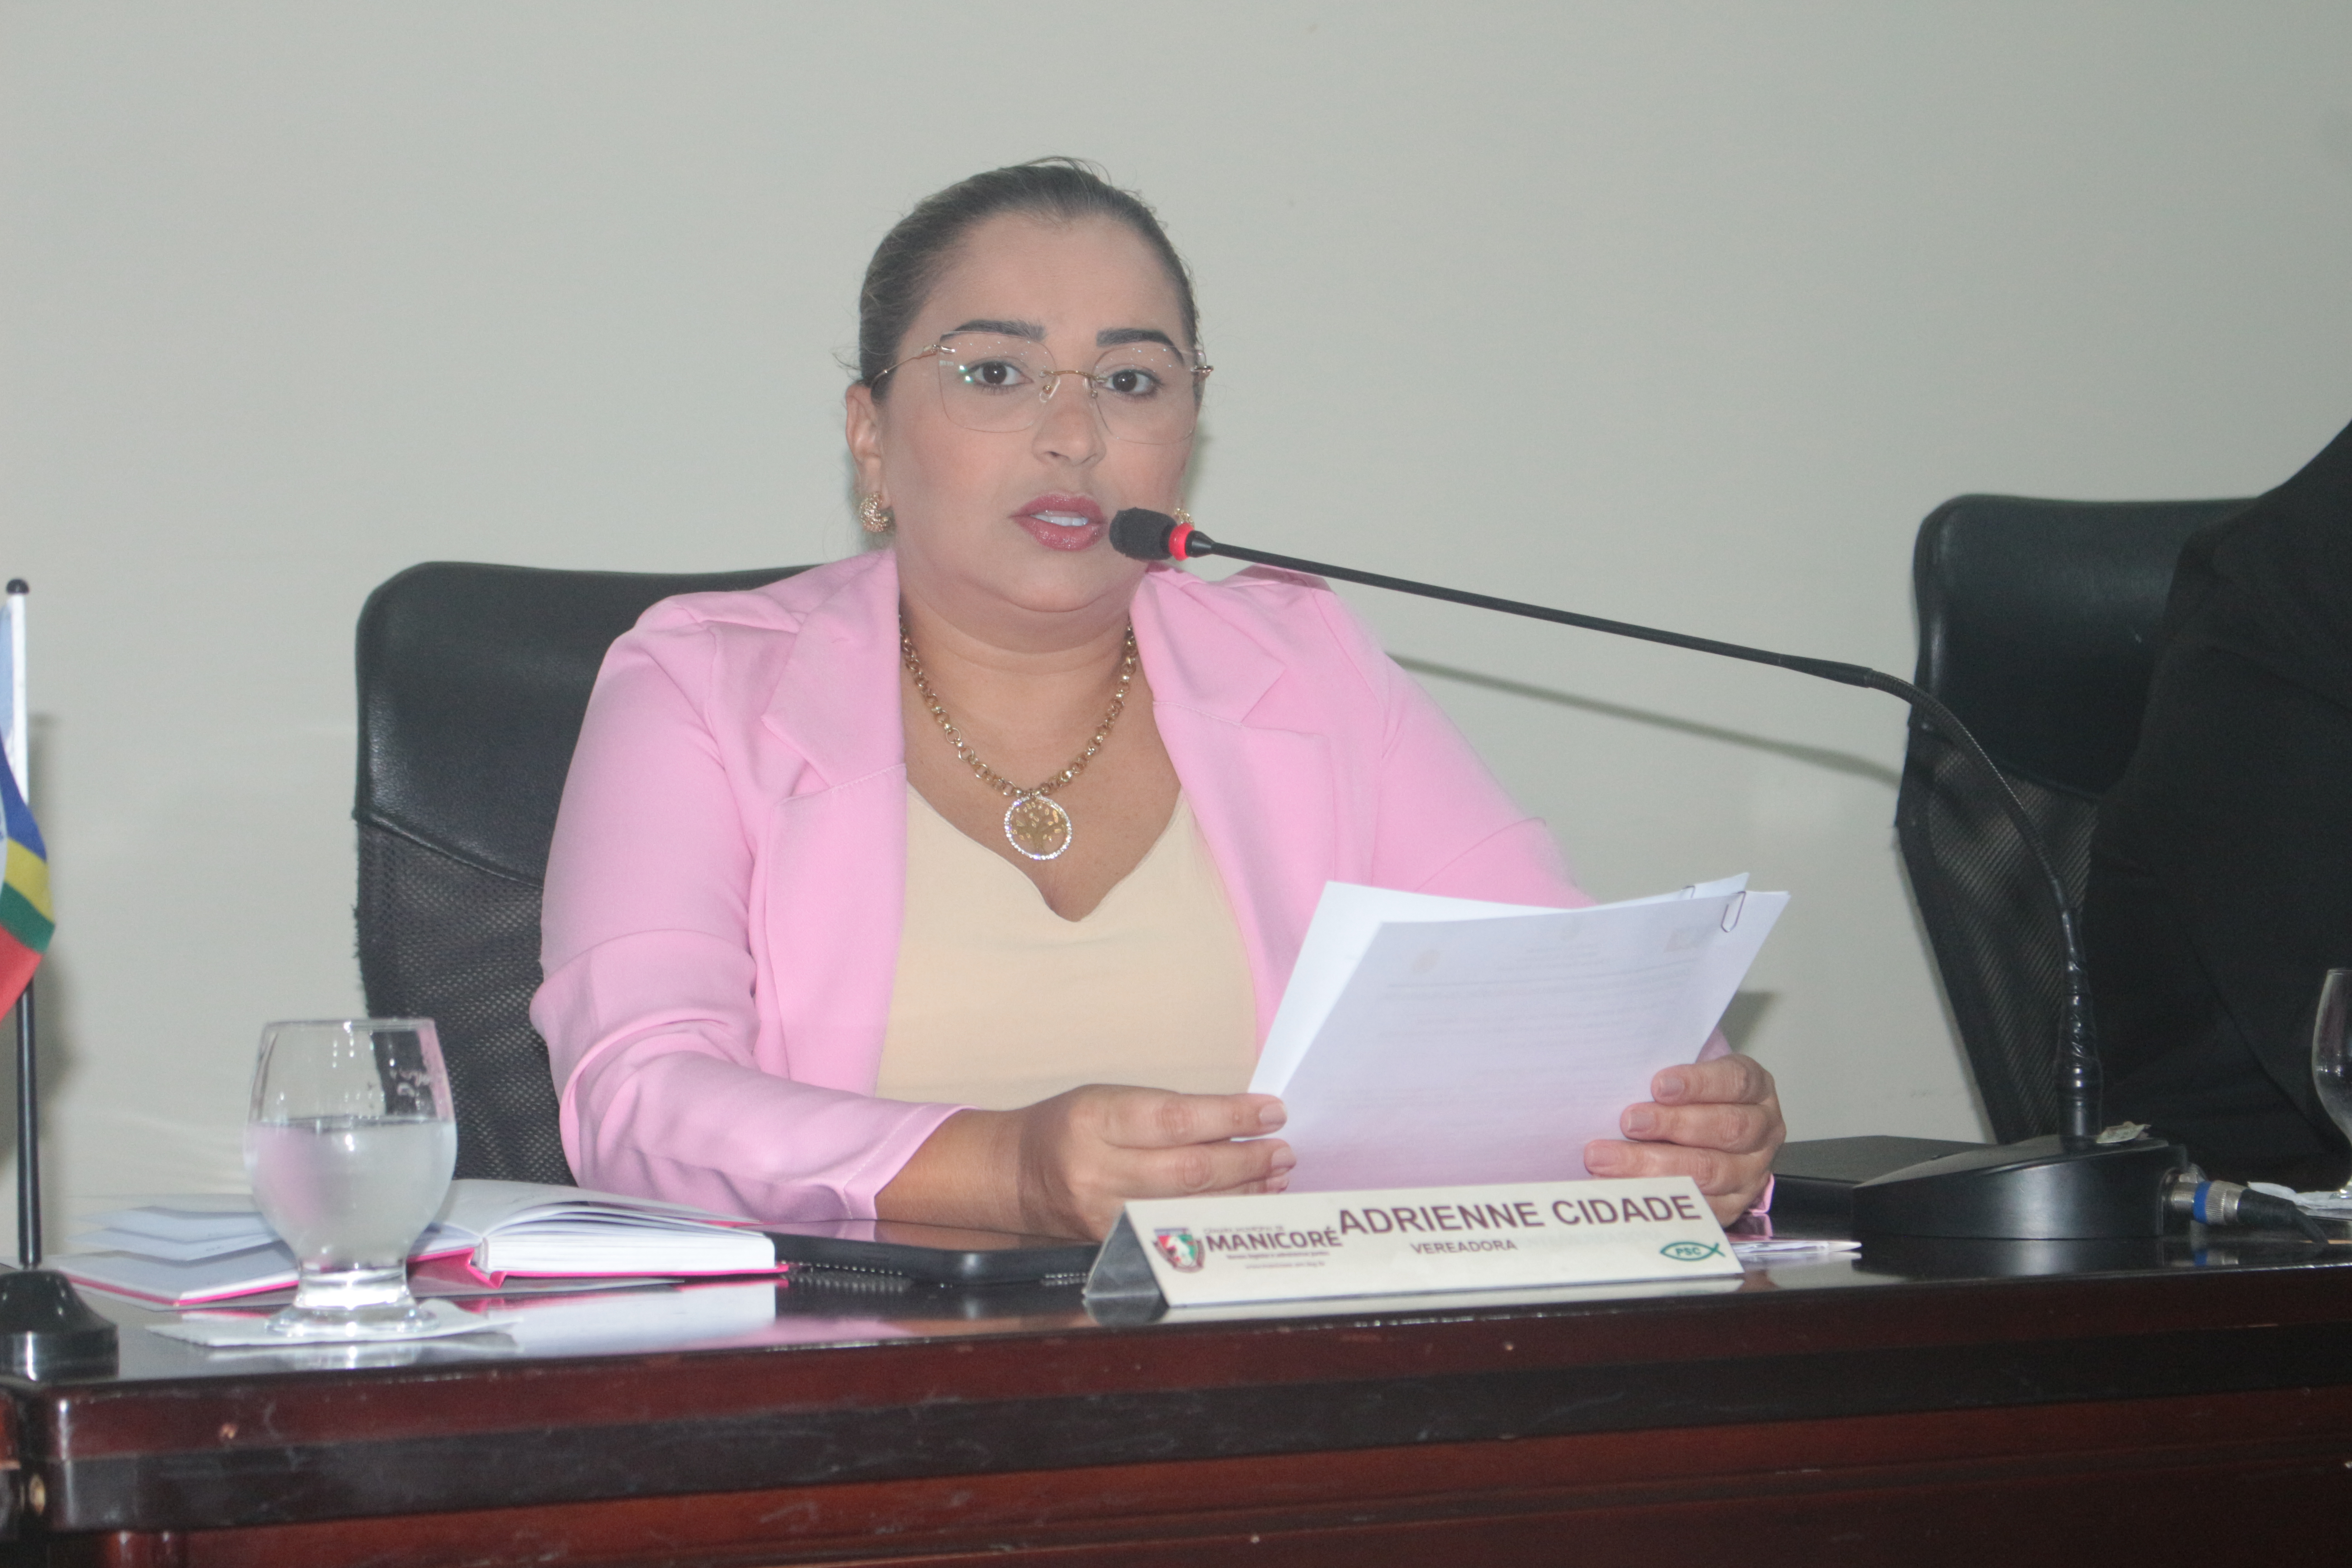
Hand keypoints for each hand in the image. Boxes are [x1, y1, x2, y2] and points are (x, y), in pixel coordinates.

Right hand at [877, 1085, 1291, 1239]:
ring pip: (1189, 1206)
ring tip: (1276, 1173)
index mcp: (1095, 1119)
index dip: (1230, 1116)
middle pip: (1189, 1170)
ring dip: (1242, 1190)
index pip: (1176, 1119)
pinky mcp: (1112, 1243)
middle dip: (1246, 1160)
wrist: (1016, 1175)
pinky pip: (1177, 1229)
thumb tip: (1239, 1120)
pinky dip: (1216, 1214)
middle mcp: (1097, 1170)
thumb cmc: (1071, 1125)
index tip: (1271, 1111)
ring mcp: (1104, 1214)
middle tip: (1283, 1150)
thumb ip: (1168, 1110)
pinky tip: (1244, 1200)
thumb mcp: (1110, 1098)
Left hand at [1582, 1056, 1781, 1224]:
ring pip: (1711, 1171)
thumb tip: (1619, 1077)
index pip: (1736, 1082)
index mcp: (1756, 1089)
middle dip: (1673, 1125)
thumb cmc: (1687, 1099)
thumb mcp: (1685, 1076)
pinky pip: (1701, 1208)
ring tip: (1610, 1159)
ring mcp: (1752, 1171)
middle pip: (1727, 1128)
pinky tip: (1625, 1188)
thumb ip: (1665, 1077)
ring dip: (1656, 1166)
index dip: (1698, 1083)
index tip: (1658, 1086)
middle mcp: (1762, 1130)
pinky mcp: (1735, 1205)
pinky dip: (1661, 1198)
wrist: (1702, 1134)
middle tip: (1629, 1122)